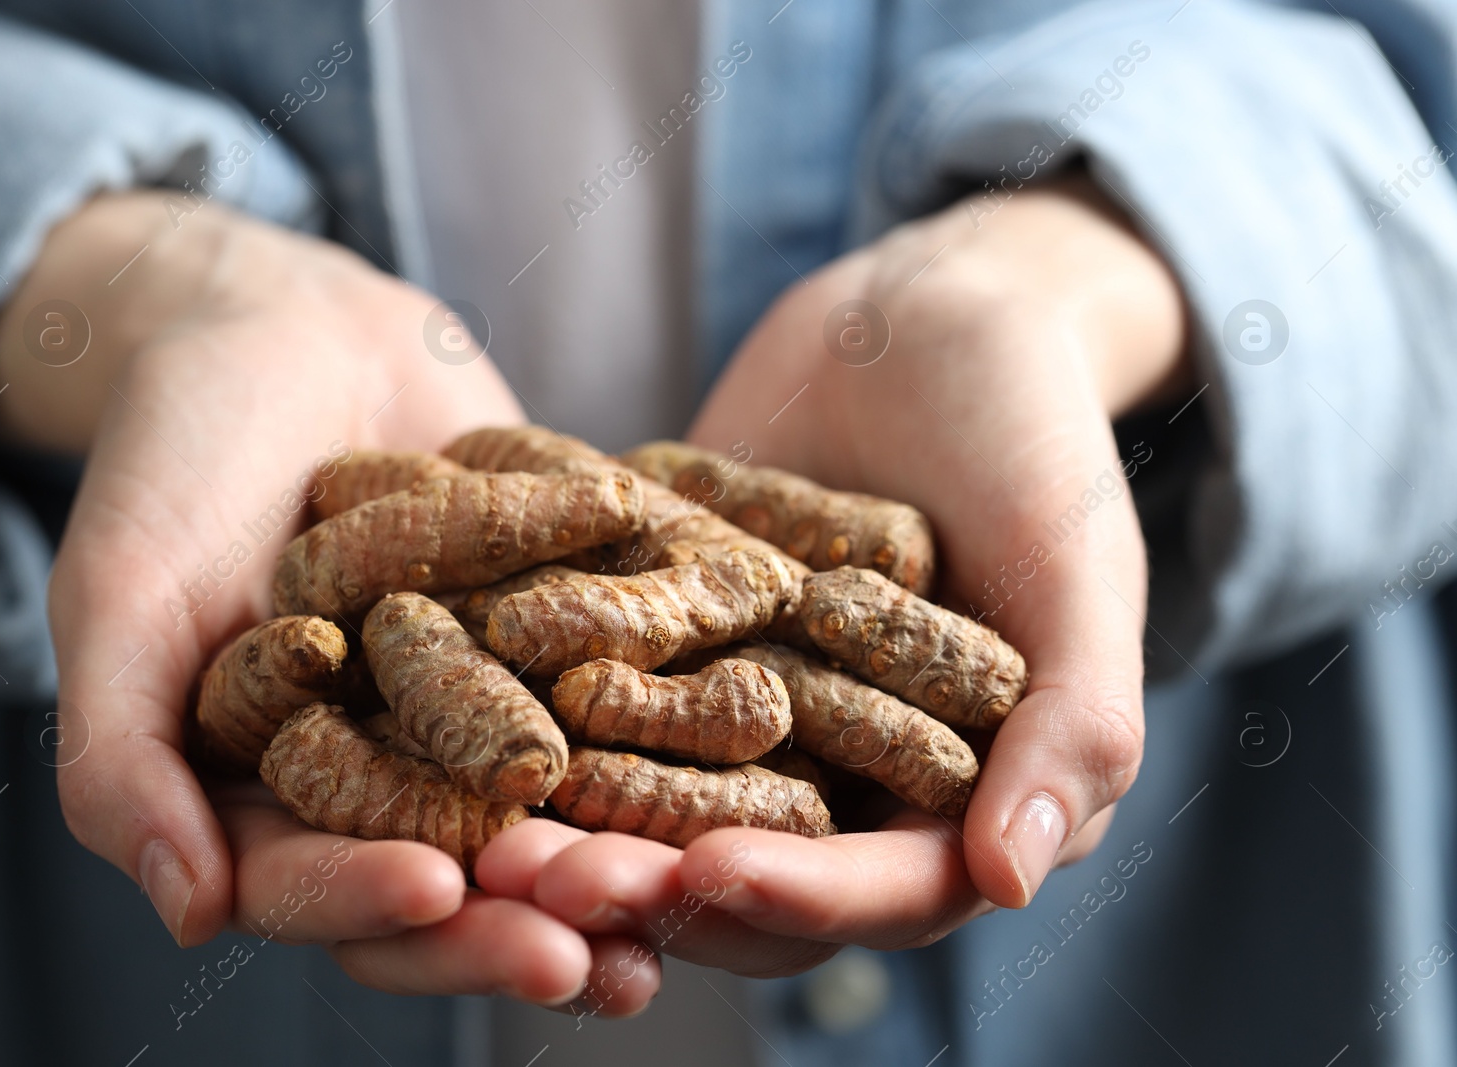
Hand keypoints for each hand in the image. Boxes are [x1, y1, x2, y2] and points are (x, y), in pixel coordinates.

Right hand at [0, 193, 657, 1008]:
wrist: (285, 332)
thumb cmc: (176, 461)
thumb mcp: (123, 599)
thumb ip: (123, 757)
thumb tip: (188, 917)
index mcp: (269, 798)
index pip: (315, 886)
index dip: (367, 902)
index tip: (436, 891)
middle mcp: (383, 777)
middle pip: (451, 879)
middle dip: (515, 917)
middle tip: (589, 947)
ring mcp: (477, 717)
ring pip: (548, 816)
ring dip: (612, 863)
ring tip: (679, 895)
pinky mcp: (557, 650)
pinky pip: (619, 701)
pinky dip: (676, 733)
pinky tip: (749, 755)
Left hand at [499, 174, 1185, 971]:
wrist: (926, 320)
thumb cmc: (1031, 434)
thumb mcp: (1076, 565)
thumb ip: (1075, 723)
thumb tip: (1011, 883)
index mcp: (959, 799)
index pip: (884, 890)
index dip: (801, 897)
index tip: (708, 874)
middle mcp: (847, 786)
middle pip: (748, 872)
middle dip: (649, 883)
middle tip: (542, 876)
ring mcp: (750, 724)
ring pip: (657, 810)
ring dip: (575, 829)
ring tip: (487, 831)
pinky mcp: (672, 659)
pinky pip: (601, 705)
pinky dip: (537, 719)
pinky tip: (457, 712)